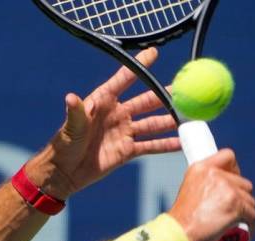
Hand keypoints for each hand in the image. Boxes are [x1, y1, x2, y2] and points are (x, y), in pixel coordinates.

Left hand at [26, 47, 179, 198]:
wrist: (64, 172)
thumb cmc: (64, 146)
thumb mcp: (71, 128)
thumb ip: (76, 113)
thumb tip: (71, 98)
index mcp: (103, 102)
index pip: (124, 80)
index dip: (138, 66)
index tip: (153, 53)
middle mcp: (117, 114)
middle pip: (147, 101)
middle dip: (166, 95)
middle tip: (185, 90)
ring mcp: (124, 132)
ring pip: (153, 123)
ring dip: (171, 120)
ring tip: (191, 116)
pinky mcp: (127, 150)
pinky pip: (151, 145)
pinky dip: (167, 144)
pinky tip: (183, 141)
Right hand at [168, 149, 254, 240]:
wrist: (179, 234)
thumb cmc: (182, 219)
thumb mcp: (189, 190)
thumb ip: (206, 182)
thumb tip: (225, 187)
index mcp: (201, 168)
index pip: (228, 156)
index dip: (235, 170)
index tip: (233, 182)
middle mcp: (214, 174)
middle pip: (243, 183)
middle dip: (240, 198)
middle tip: (231, 210)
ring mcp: (227, 189)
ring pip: (249, 200)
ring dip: (245, 212)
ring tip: (235, 223)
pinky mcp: (236, 205)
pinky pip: (252, 215)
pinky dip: (249, 225)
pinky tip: (243, 231)